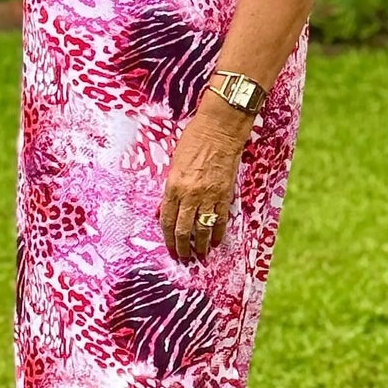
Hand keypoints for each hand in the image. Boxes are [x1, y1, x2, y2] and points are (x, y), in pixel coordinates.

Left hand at [159, 94, 251, 262]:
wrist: (219, 130)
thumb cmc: (193, 141)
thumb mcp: (173, 164)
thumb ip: (169, 189)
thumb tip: (162, 210)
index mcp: (174, 186)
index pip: (167, 220)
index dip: (168, 238)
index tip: (170, 249)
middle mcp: (190, 194)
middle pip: (184, 229)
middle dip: (183, 247)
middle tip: (183, 257)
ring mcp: (209, 196)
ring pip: (203, 229)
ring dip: (200, 245)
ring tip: (199, 255)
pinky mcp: (225, 194)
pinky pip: (220, 220)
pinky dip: (217, 233)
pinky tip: (215, 241)